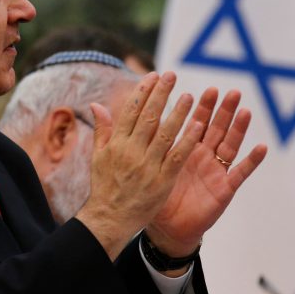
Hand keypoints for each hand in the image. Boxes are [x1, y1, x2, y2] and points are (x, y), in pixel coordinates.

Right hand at [75, 71, 204, 259]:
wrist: (110, 218)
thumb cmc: (104, 186)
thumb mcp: (98, 156)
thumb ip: (102, 129)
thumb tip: (96, 104)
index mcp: (116, 143)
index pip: (131, 110)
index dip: (143, 91)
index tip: (153, 75)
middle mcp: (131, 151)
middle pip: (149, 117)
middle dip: (161, 93)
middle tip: (172, 75)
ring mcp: (147, 166)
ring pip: (165, 133)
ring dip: (178, 112)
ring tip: (190, 95)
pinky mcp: (162, 181)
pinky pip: (177, 156)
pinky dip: (187, 140)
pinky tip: (198, 125)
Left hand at [145, 88, 267, 257]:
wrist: (167, 228)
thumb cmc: (157, 195)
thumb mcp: (147, 164)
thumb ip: (141, 140)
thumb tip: (113, 117)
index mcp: (185, 148)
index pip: (194, 122)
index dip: (200, 106)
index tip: (205, 89)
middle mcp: (203, 156)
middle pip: (215, 128)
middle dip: (222, 110)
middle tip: (229, 92)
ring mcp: (215, 171)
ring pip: (229, 145)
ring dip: (238, 128)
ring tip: (245, 111)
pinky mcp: (224, 188)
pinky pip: (240, 173)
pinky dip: (252, 160)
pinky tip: (261, 147)